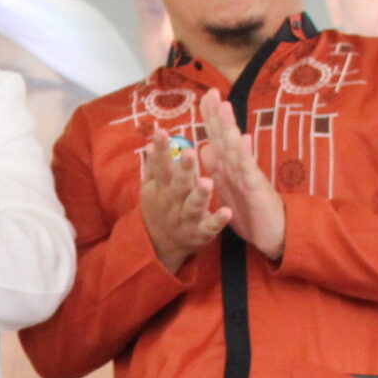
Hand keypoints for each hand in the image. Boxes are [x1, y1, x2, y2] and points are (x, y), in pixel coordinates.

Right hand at [137, 131, 227, 275]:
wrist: (160, 246)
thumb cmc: (159, 209)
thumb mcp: (152, 189)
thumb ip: (154, 167)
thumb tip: (150, 144)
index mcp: (162, 189)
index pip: (160, 167)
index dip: (161, 150)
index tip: (161, 131)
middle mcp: (173, 203)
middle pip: (178, 185)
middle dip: (183, 169)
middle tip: (189, 152)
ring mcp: (186, 219)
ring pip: (193, 206)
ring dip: (200, 194)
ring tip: (207, 182)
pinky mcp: (200, 234)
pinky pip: (209, 227)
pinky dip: (217, 220)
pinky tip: (227, 211)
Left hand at [196, 90, 285, 261]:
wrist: (274, 233)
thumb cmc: (251, 211)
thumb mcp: (228, 188)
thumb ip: (217, 168)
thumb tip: (204, 147)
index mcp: (229, 166)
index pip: (218, 137)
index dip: (210, 118)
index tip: (204, 96)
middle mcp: (239, 166)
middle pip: (226, 136)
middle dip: (218, 114)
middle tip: (212, 91)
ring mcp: (248, 175)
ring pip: (236, 148)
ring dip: (230, 127)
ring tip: (224, 107)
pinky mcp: (256, 188)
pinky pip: (249, 170)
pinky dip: (245, 154)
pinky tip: (242, 139)